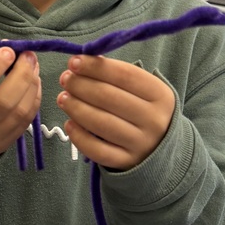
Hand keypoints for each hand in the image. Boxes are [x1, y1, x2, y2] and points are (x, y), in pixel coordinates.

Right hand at [0, 48, 40, 162]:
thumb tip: (4, 51)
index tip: (8, 50)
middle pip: (2, 102)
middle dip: (21, 75)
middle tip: (28, 56)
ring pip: (19, 113)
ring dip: (32, 86)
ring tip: (33, 67)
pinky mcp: (4, 145)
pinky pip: (26, 121)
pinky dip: (34, 99)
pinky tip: (33, 83)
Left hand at [57, 55, 174, 168]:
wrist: (161, 148)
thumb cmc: (145, 110)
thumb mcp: (144, 90)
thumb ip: (118, 75)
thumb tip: (84, 62)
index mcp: (160, 95)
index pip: (125, 75)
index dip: (96, 67)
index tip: (74, 61)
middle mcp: (153, 120)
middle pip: (109, 98)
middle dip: (81, 85)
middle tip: (65, 79)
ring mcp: (140, 143)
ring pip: (101, 123)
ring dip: (76, 107)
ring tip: (63, 98)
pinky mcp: (127, 162)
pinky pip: (98, 150)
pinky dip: (79, 136)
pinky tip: (69, 123)